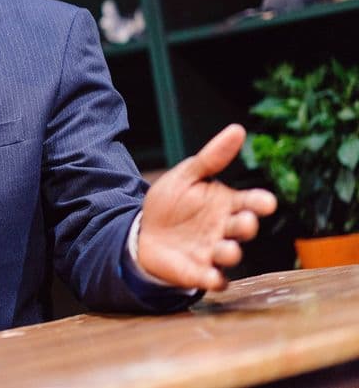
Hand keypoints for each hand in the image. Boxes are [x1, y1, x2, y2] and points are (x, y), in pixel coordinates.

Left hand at [138, 124, 276, 290]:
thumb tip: (238, 129)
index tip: (265, 202)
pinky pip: (213, 278)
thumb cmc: (171, 202)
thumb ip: (211, 157)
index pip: (250, 202)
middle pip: (243, 228)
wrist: (143, 232)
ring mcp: (213, 251)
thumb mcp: (187, 175)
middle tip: (243, 221)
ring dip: (231, 252)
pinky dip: (215, 279)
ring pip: (231, 254)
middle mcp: (225, 228)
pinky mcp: (198, 271)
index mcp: (226, 203)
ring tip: (226, 249)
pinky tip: (213, 277)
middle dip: (246, 225)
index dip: (260, 202)